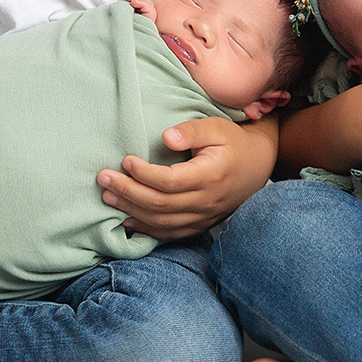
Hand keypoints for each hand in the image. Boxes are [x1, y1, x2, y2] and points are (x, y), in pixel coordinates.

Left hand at [99, 115, 278, 237]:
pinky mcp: (200, 225)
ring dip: (132, 211)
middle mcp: (207, 201)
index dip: (144, 174)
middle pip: (160, 204)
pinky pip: (170, 233)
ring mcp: (204, 217)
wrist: (257, 167)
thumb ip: (191, 131)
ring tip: (108, 197)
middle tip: (104, 179)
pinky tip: (127, 220)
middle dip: (128, 192)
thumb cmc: (233, 143)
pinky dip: (147, 229)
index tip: (126, 160)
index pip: (170, 181)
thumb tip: (165, 137)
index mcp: (211, 176)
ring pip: (162, 222)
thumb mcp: (217, 127)